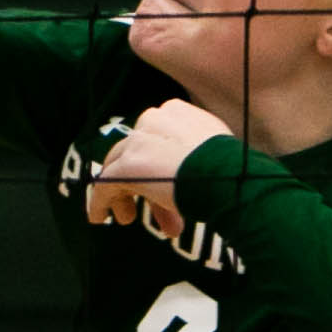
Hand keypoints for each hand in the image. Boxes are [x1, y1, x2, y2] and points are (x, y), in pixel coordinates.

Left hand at [85, 97, 236, 242]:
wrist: (225, 177)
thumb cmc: (231, 169)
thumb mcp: (213, 153)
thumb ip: (193, 157)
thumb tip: (184, 179)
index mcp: (176, 112)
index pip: (158, 140)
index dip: (161, 169)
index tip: (171, 193)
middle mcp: (153, 120)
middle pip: (138, 154)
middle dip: (147, 187)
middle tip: (161, 217)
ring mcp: (138, 142)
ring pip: (120, 168)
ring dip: (126, 195)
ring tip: (129, 219)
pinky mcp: (126, 165)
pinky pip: (104, 184)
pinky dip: (100, 202)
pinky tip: (100, 218)